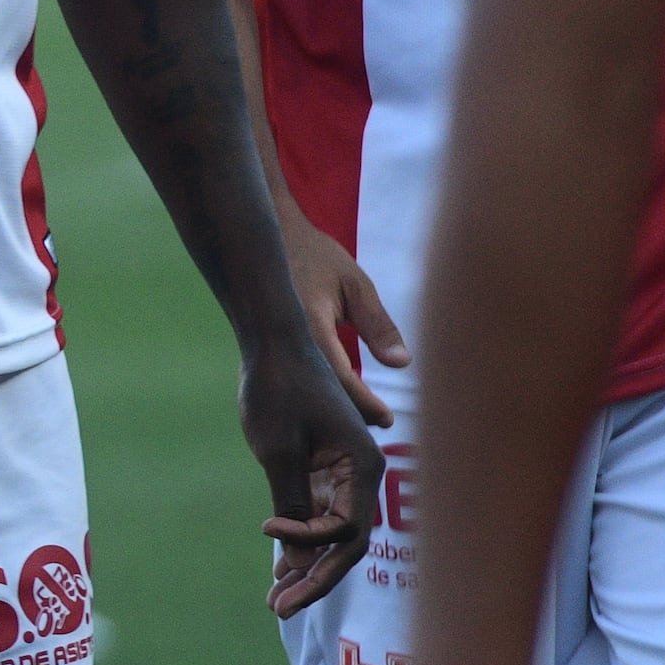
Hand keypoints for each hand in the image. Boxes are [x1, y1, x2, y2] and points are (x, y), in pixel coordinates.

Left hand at [241, 326, 381, 618]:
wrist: (273, 344)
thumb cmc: (278, 389)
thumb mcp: (279, 450)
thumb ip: (293, 501)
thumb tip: (298, 555)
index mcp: (363, 467)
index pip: (347, 531)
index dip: (311, 544)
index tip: (267, 530)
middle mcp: (361, 474)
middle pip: (346, 543)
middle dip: (315, 579)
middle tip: (279, 610)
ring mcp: (343, 474)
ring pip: (332, 535)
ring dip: (306, 568)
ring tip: (277, 603)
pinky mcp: (322, 470)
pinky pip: (318, 517)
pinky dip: (300, 542)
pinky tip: (280, 572)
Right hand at [281, 212, 405, 431]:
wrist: (262, 238)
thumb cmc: (313, 255)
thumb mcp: (354, 284)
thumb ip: (378, 324)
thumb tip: (402, 364)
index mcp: (308, 325)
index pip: (340, 377)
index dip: (364, 403)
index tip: (387, 420)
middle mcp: (285, 341)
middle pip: (319, 394)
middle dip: (349, 414)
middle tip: (378, 426)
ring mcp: (268, 347)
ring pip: (303, 391)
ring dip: (330, 409)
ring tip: (359, 422)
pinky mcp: (261, 349)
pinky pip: (292, 379)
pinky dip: (314, 394)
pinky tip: (331, 404)